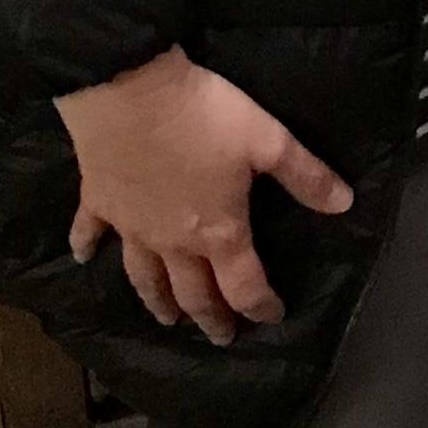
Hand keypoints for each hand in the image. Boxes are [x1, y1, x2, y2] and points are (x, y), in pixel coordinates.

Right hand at [56, 47, 350, 344]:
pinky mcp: (98, 201)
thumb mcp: (268, 141)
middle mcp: (173, 241)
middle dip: (210, 318)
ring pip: (144, 276)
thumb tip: (345, 205)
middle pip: (193, 292)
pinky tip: (81, 257)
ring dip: (156, 301)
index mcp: (218, 232)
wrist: (129, 90)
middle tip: (220, 337)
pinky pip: (91, 232)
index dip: (260, 307)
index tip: (271, 317)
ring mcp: (131, 226)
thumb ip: (306, 176)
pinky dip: (86, 246)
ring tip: (166, 319)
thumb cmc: (204, 117)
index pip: (243, 285)